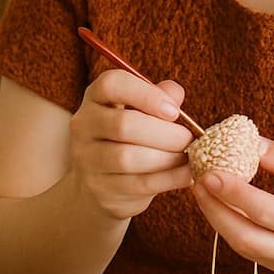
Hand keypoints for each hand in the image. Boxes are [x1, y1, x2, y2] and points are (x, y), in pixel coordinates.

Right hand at [69, 68, 193, 220]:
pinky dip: (169, 179)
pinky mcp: (100, 189)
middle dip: (165, 133)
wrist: (103, 181)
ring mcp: (87, 159)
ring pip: (128, 158)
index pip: (112, 85)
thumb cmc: (131, 136)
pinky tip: (186, 174)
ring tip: (189, 157)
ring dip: (167, 158)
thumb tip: (175, 94)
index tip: (174, 111)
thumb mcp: (143, 110)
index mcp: (95, 97)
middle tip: (189, 139)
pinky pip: (138, 183)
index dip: (147, 95)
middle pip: (124, 125)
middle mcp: (84, 125)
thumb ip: (160, 96)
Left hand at [191, 139, 273, 273]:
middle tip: (198, 180)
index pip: (267, 212)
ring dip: (217, 217)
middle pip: (247, 238)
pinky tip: (219, 203)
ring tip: (203, 187)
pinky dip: (229, 225)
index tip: (210, 171)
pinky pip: (248, 249)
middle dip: (216, 209)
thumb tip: (243, 143)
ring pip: (243, 246)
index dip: (235, 193)